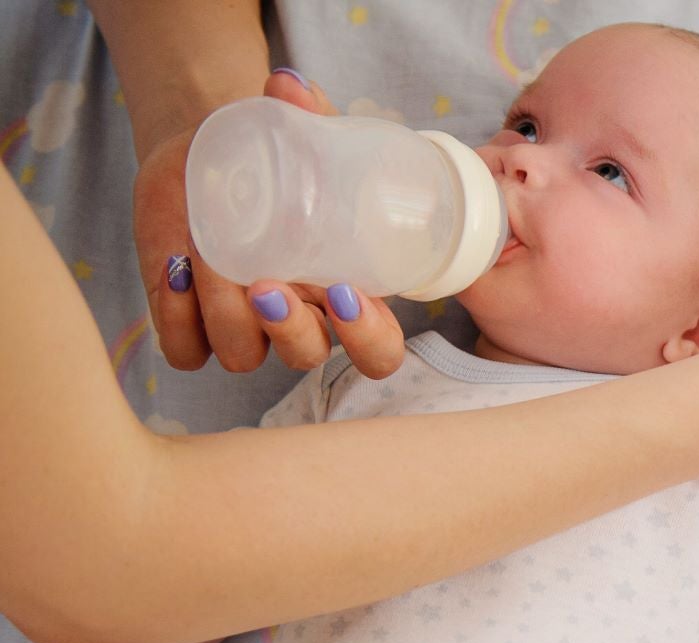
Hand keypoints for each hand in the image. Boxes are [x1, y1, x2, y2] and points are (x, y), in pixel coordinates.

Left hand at [136, 69, 406, 378]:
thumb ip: (307, 114)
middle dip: (290, 331)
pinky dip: (177, 321)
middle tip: (266, 286)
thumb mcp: (300, 138)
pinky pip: (187, 353)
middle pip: (308, 359)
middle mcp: (301, 319)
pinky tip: (177, 270)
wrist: (206, 158)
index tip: (346, 292)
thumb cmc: (274, 158)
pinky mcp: (191, 323)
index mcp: (348, 293)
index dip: (369, 338)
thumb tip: (287, 84)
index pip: (378, 351)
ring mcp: (245, 327)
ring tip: (204, 252)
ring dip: (224, 313)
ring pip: (243, 356)